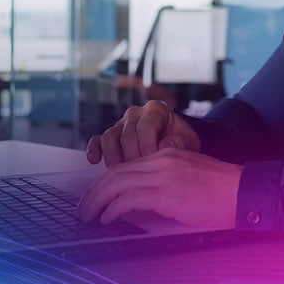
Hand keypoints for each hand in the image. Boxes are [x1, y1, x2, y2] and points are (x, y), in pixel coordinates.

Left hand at [76, 148, 241, 229]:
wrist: (242, 190)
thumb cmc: (222, 191)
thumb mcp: (189, 177)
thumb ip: (165, 182)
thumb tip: (141, 202)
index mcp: (166, 154)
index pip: (126, 165)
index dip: (106, 182)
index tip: (96, 196)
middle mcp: (161, 159)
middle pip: (115, 172)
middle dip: (94, 192)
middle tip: (84, 208)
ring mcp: (163, 174)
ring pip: (116, 183)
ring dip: (97, 201)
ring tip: (89, 215)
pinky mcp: (166, 191)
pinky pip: (128, 198)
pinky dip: (113, 209)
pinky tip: (108, 218)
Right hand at [86, 100, 200, 166]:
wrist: (175, 141)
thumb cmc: (181, 141)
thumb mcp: (189, 141)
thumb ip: (180, 143)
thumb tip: (163, 147)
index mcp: (156, 110)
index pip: (146, 126)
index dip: (147, 147)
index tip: (152, 163)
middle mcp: (135, 113)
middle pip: (127, 135)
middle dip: (132, 157)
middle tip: (139, 174)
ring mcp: (121, 124)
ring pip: (109, 137)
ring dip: (114, 157)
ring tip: (122, 174)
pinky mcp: (111, 136)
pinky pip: (97, 140)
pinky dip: (94, 149)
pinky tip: (95, 161)